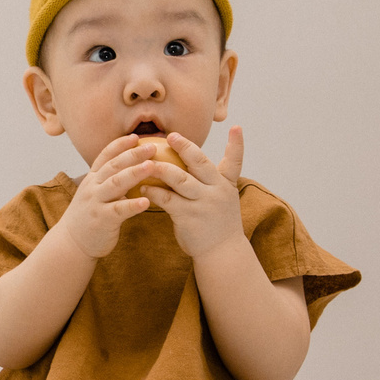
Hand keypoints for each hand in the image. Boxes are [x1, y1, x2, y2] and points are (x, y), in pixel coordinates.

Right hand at [57, 134, 160, 258]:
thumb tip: (132, 169)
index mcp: (92, 179)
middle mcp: (93, 187)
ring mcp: (96, 202)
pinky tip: (146, 201)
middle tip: (152, 147)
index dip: (120, 145)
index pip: (105, 156)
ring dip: (135, 173)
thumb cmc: (89, 216)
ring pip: (116, 183)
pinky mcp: (102, 219)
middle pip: (114, 166)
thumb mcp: (94, 193)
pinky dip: (133, 204)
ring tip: (152, 166)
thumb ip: (109, 181)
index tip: (136, 136)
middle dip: (133, 155)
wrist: (71, 242)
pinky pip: (119, 210)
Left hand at [144, 127, 247, 258]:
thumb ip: (211, 179)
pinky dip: (154, 192)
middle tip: (170, 135)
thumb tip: (192, 157)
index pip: (234, 161)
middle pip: (200, 163)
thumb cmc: (217, 221)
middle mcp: (217, 191)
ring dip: (161, 168)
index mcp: (226, 184)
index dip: (236, 144)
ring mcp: (203, 204)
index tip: (236, 127)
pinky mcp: (188, 217)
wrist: (221, 252)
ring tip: (147, 161)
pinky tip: (143, 188)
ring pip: (180, 179)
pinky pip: (167, 200)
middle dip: (185, 147)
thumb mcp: (223, 197)